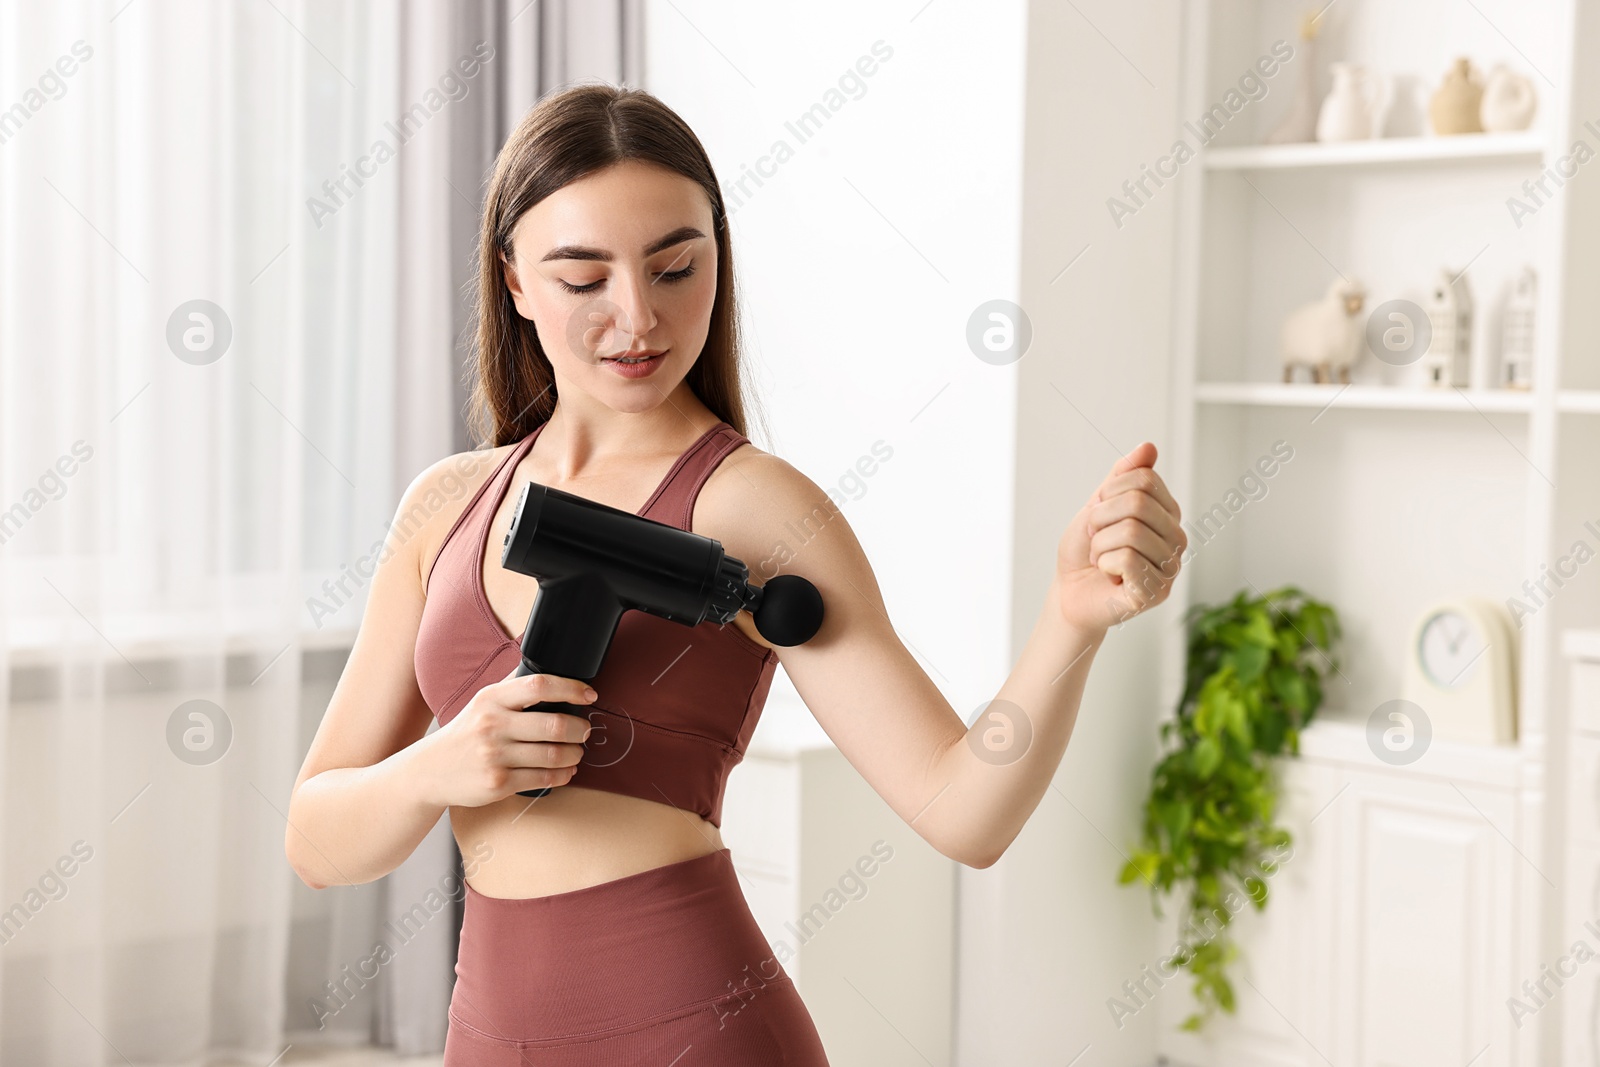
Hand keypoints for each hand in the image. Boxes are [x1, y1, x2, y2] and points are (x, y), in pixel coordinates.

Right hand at [414, 670, 595, 807]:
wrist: (429, 770)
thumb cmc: (465, 732)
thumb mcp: (482, 702)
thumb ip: (512, 685)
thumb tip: (547, 663)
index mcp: (491, 699)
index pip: (539, 685)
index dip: (571, 688)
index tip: (589, 695)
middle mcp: (492, 725)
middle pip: (554, 725)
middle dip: (580, 729)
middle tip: (585, 730)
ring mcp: (495, 756)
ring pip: (553, 755)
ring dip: (575, 754)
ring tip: (577, 752)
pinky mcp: (498, 783)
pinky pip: (543, 778)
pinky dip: (563, 775)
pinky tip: (566, 770)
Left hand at [1054, 442, 1185, 635]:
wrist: (1069, 592)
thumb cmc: (1085, 551)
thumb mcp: (1098, 505)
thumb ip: (1123, 477)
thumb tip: (1148, 447)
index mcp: (1168, 513)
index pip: (1143, 479)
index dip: (1108, 494)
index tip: (1099, 515)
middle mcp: (1177, 539)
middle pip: (1138, 503)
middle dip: (1101, 519)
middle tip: (1097, 539)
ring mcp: (1171, 567)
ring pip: (1131, 531)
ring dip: (1100, 545)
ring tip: (1102, 559)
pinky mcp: (1157, 592)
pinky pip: (1126, 559)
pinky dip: (1104, 564)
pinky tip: (1109, 575)